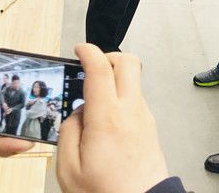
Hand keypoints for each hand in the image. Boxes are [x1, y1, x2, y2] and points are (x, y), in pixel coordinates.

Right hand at [56, 45, 167, 192]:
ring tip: (93, 104)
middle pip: (128, 62)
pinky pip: (134, 100)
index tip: (80, 49)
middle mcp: (131, 111)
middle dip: (108, 56)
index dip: (89, 52)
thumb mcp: (69, 169)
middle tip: (90, 67)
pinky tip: (104, 120)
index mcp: (107, 118)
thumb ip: (68, 132)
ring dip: (114, 80)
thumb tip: (76, 113)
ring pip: (132, 81)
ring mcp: (144, 117)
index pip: (101, 69)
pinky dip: (120, 98)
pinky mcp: (149, 126)